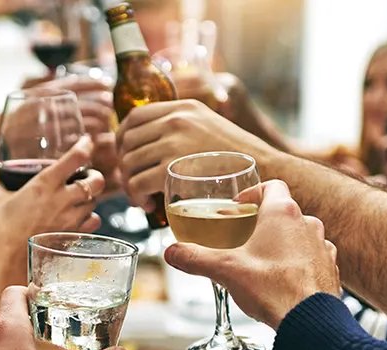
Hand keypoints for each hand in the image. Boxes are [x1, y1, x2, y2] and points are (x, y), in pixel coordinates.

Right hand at [0, 135, 102, 272]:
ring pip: (95, 202)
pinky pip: (93, 223)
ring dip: (90, 198)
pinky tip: (80, 218)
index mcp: (45, 184)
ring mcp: (71, 220)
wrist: (5, 265)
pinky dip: (90, 218)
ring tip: (80, 198)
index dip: (86, 146)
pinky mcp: (74, 237)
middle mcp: (63, 200)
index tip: (87, 142)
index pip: (77, 157)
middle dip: (95, 176)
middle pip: (97, 181)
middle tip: (86, 177)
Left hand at [117, 99, 276, 211]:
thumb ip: (185, 128)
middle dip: (123, 165)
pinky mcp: (173, 167)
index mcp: (183, 108)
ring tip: (141, 197)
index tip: (124, 154)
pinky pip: (137, 182)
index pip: (135, 116)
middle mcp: (176, 120)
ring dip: (129, 184)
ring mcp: (174, 142)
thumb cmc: (239, 157)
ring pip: (129, 162)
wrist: (264, 170)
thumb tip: (154, 144)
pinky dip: (136, 196)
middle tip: (132, 183)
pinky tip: (148, 204)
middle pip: (127, 140)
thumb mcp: (210, 127)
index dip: (122, 137)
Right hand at [163, 180, 340, 326]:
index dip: (253, 193)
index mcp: (283, 213)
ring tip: (262, 263)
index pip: (271, 186)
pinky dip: (297, 263)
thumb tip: (172, 252)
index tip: (239, 207)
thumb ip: (195, 258)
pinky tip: (282, 281)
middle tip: (243, 239)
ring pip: (299, 235)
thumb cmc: (272, 289)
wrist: (310, 322)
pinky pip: (311, 258)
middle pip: (283, 212)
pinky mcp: (330, 268)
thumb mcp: (224, 270)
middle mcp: (308, 223)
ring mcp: (323, 246)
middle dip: (262, 223)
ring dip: (281, 244)